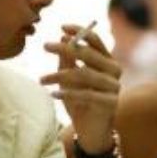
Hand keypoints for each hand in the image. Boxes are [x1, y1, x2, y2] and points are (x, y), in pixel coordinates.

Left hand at [41, 24, 120, 153]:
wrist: (90, 130)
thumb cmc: (80, 101)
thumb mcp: (69, 79)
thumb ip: (67, 60)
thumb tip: (63, 37)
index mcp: (106, 61)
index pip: (95, 40)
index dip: (80, 31)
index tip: (61, 27)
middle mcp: (114, 71)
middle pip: (89, 54)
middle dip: (66, 48)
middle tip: (46, 46)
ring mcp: (115, 87)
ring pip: (84, 74)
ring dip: (59, 75)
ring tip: (41, 79)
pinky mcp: (111, 103)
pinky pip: (87, 94)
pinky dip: (68, 93)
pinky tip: (53, 94)